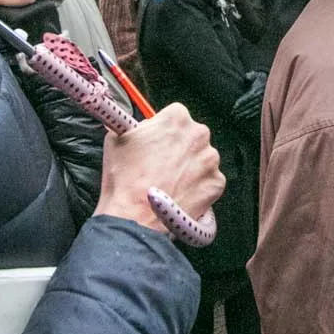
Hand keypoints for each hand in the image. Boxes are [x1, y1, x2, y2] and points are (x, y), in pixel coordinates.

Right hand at [94, 103, 224, 232]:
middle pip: (191, 136)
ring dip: (189, 167)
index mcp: (176, 117)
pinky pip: (208, 181)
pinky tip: (180, 194)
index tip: (155, 144)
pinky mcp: (217, 183)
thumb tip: (139, 127)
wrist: (135, 217)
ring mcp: (211, 160)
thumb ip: (134, 126)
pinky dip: (198, 187)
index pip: (174, 116)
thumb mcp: (116, 137)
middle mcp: (199, 134)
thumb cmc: (124, 177)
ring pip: (202, 159)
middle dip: (179, 148)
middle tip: (161, 165)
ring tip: (169, 183)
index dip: (162, 131)